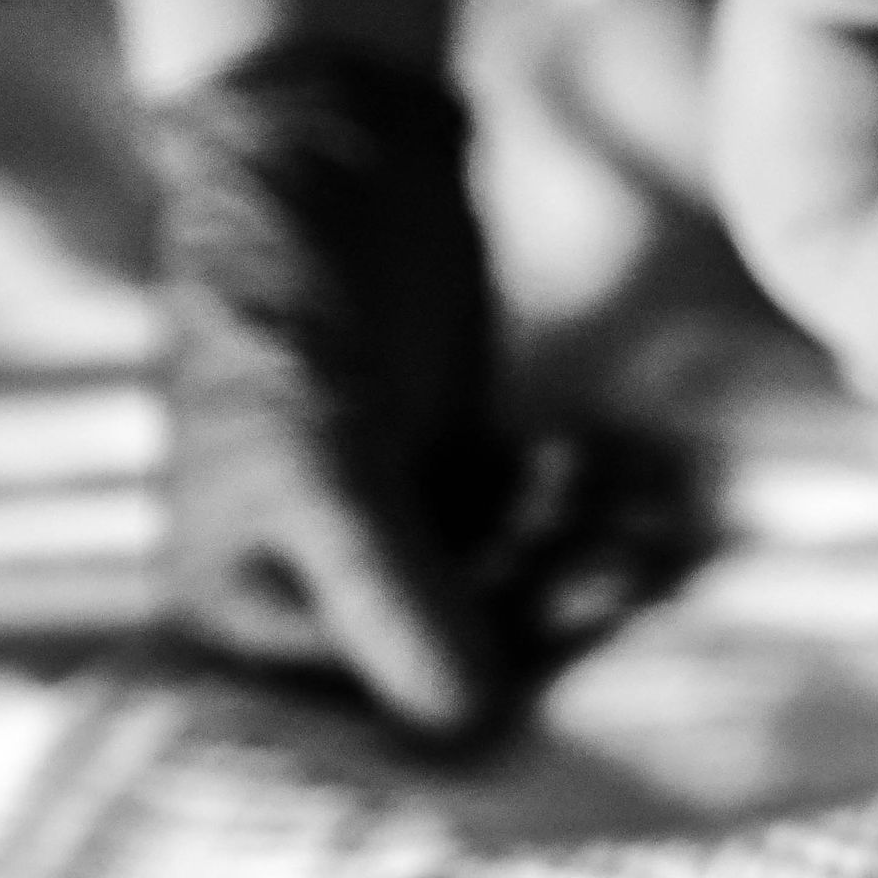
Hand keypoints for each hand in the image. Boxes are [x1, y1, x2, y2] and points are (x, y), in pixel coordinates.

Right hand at [154, 44, 682, 743]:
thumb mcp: (318, 454)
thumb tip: (468, 724)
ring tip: (641, 506)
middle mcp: (304, 604)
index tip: (575, 624)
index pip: (378, 716)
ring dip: (586, 554)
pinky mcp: (450, 484)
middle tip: (633, 557)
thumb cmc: (281, 300)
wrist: (319, 153)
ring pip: (515, 593)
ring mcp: (385, 542)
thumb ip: (389, 589)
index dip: (484, 686)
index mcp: (235, 625)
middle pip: (466, 659)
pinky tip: (615, 457)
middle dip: (556, 609)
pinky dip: (584, 503)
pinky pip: (535, 529)